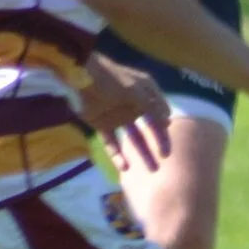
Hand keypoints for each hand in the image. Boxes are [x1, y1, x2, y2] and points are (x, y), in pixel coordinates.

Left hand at [78, 56, 172, 173]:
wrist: (79, 78)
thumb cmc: (112, 81)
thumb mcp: (137, 92)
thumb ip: (153, 108)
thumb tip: (168, 121)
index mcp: (146, 94)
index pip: (161, 113)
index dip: (165, 129)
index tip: (169, 144)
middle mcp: (135, 106)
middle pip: (150, 129)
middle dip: (157, 144)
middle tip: (164, 159)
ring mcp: (119, 117)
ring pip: (134, 138)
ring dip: (142, 153)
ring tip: (151, 170)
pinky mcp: (102, 124)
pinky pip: (113, 142)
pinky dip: (118, 155)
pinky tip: (124, 167)